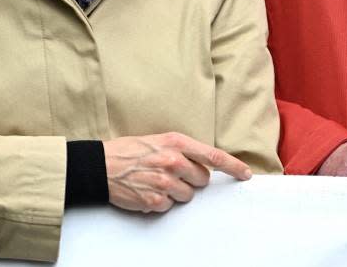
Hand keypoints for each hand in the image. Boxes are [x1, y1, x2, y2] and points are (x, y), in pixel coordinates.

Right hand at [103, 132, 251, 213]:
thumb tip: (202, 165)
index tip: (245, 173)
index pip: (213, 156)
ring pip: (187, 195)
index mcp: (176, 142)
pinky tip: (147, 190)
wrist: (101, 165)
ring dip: (175, 192)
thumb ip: (182, 150)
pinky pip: (169, 206)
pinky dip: (160, 201)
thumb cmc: (129, 151)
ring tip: (155, 181)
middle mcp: (173, 161)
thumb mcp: (158, 140)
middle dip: (191, 179)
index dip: (233, 166)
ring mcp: (165, 182)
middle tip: (172, 173)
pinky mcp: (155, 200)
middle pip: (202, 179)